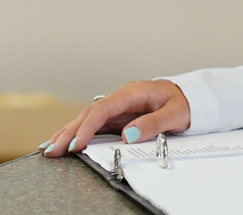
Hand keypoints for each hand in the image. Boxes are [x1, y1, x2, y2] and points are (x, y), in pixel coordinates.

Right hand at [41, 80, 190, 156]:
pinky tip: (64, 141)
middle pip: (89, 114)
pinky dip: (78, 133)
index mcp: (133, 92)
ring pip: (88, 118)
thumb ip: (153, 123)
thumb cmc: (186, 103)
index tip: (77, 143)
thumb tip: (128, 135)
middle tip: (52, 150)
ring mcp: (118, 106)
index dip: (88, 127)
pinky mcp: (118, 116)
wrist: (193, 96)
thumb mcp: (176, 113)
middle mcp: (121, 97)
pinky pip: (94, 124)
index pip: (103, 109)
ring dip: (69, 133)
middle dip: (70, 132)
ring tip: (49, 148)